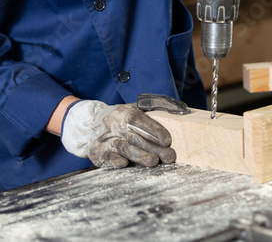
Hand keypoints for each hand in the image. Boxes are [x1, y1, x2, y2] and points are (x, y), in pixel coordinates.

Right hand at [60, 100, 175, 168]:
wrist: (90, 124)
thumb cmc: (121, 118)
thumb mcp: (136, 108)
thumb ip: (157, 107)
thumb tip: (181, 110)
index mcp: (124, 113)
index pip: (140, 120)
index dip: (154, 130)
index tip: (168, 140)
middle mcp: (114, 125)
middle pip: (135, 137)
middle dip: (154, 148)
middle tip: (170, 156)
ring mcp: (105, 140)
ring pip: (124, 148)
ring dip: (139, 156)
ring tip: (154, 162)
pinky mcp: (98, 153)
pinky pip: (108, 157)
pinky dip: (116, 161)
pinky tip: (125, 163)